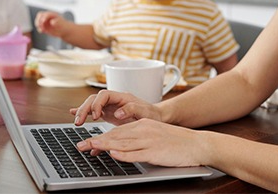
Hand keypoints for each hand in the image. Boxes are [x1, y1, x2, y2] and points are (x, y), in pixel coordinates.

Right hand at [34, 11, 66, 36]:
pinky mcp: (44, 27)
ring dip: (38, 25)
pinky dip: (39, 29)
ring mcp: (45, 22)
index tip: (43, 21)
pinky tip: (42, 31)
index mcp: (52, 14)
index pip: (45, 14)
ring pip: (38, 21)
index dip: (43, 17)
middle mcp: (47, 17)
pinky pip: (39, 27)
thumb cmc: (63, 25)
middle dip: (38, 20)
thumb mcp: (61, 23)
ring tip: (42, 29)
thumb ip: (56, 22)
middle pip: (39, 15)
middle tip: (40, 25)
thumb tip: (52, 22)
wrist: (64, 30)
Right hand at [70, 90, 161, 125]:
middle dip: (84, 108)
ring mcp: (110, 106)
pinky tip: (74, 114)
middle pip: (94, 99)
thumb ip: (132, 109)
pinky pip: (93, 111)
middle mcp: (114, 100)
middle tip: (79, 122)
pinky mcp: (108, 114)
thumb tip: (118, 112)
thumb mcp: (145, 112)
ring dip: (82, 112)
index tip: (96, 116)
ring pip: (91, 105)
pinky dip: (84, 112)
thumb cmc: (152, 114)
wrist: (156, 117)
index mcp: (122, 97)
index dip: (97, 104)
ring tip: (77, 122)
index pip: (104, 95)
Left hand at [76, 118, 206, 167]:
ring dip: (104, 146)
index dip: (101, 137)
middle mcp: (144, 130)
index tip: (88, 142)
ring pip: (122, 142)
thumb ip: (138, 139)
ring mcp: (149, 141)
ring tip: (90, 148)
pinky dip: (123, 154)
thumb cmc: (176, 142)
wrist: (196, 144)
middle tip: (81, 145)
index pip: (117, 130)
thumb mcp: (155, 134)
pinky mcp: (155, 151)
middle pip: (115, 135)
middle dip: (96, 141)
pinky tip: (113, 154)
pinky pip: (136, 153)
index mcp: (143, 124)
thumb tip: (120, 147)